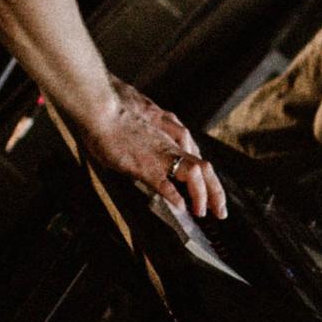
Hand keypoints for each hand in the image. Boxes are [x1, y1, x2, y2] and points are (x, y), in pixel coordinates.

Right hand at [77, 81, 227, 222]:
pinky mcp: (145, 165)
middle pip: (204, 167)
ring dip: (202, 195)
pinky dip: (175, 196)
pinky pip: (165, 183)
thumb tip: (144, 158)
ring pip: (194, 173)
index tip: (210, 195)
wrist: (101, 109)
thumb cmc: (114, 118)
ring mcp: (159, 156)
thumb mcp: (137, 132)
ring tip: (202, 212)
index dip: (207, 180)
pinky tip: (181, 207)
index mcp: (167, 140)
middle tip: (220, 211)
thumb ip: (147, 145)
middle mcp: (169, 147)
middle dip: (215, 191)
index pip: (196, 160)